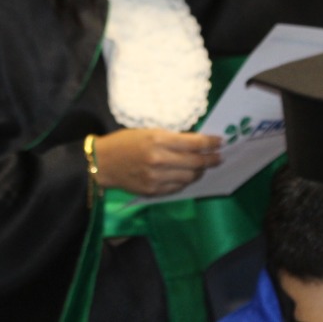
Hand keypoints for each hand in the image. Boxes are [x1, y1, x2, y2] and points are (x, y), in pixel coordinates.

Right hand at [94, 129, 222, 196]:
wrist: (103, 163)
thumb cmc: (125, 142)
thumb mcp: (148, 131)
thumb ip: (171, 138)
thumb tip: (196, 143)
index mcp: (158, 139)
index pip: (194, 143)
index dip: (210, 143)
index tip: (220, 142)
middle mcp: (159, 159)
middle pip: (196, 161)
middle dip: (211, 159)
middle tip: (218, 157)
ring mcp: (156, 178)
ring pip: (189, 177)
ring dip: (199, 172)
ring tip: (202, 167)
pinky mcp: (153, 191)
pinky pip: (177, 188)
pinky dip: (185, 181)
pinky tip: (186, 176)